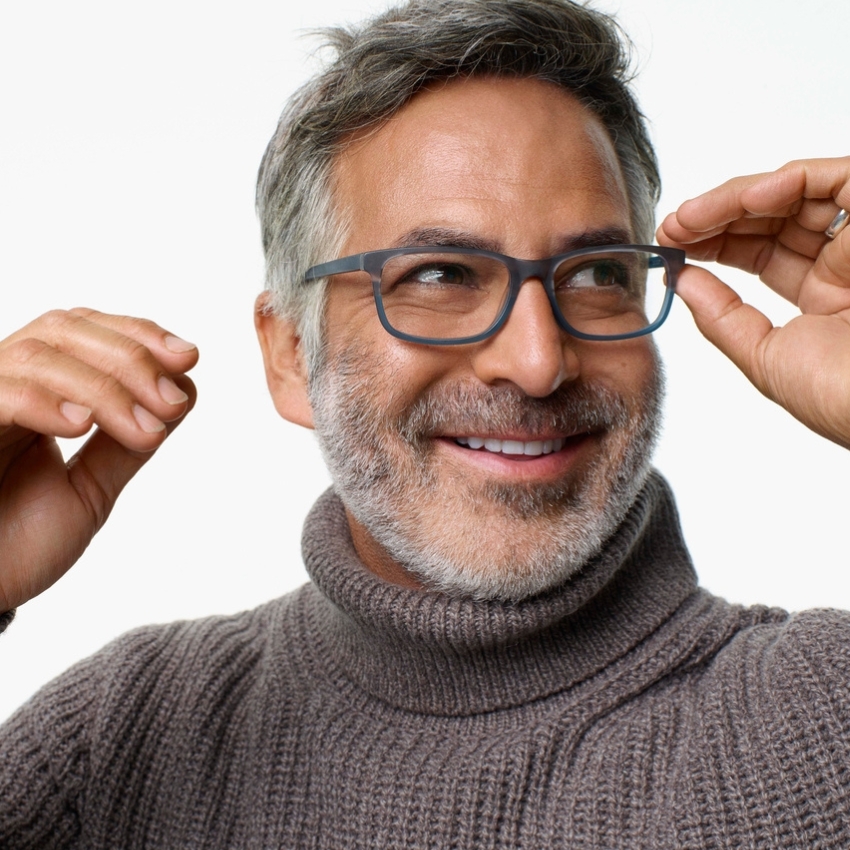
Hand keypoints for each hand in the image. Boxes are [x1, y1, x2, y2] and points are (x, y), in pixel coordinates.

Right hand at [0, 308, 197, 611]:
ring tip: (144, 428)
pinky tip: (82, 425)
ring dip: (105, 387)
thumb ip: (128, 443)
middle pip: (64, 330)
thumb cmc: (15, 548)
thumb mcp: (89, 490)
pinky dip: (45, 401)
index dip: (137, 333)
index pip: (83, 330)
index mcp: (34, 394)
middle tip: (171, 402)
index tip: (189, 356)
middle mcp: (1, 387)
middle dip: (131, 358)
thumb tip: (184, 393)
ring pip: (38, 355)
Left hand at [657, 156, 849, 447]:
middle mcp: (845, 260)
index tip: (672, 247)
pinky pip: (834, 181)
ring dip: (733, 200)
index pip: (761, 253)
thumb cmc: (842, 395)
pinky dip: (785, 182)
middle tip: (670, 228)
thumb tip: (680, 280)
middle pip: (771, 219)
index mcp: (824, 296)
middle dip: (714, 219)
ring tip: (689, 218)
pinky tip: (743, 201)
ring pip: (793, 193)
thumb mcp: (765, 355)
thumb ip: (721, 316)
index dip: (716, 244)